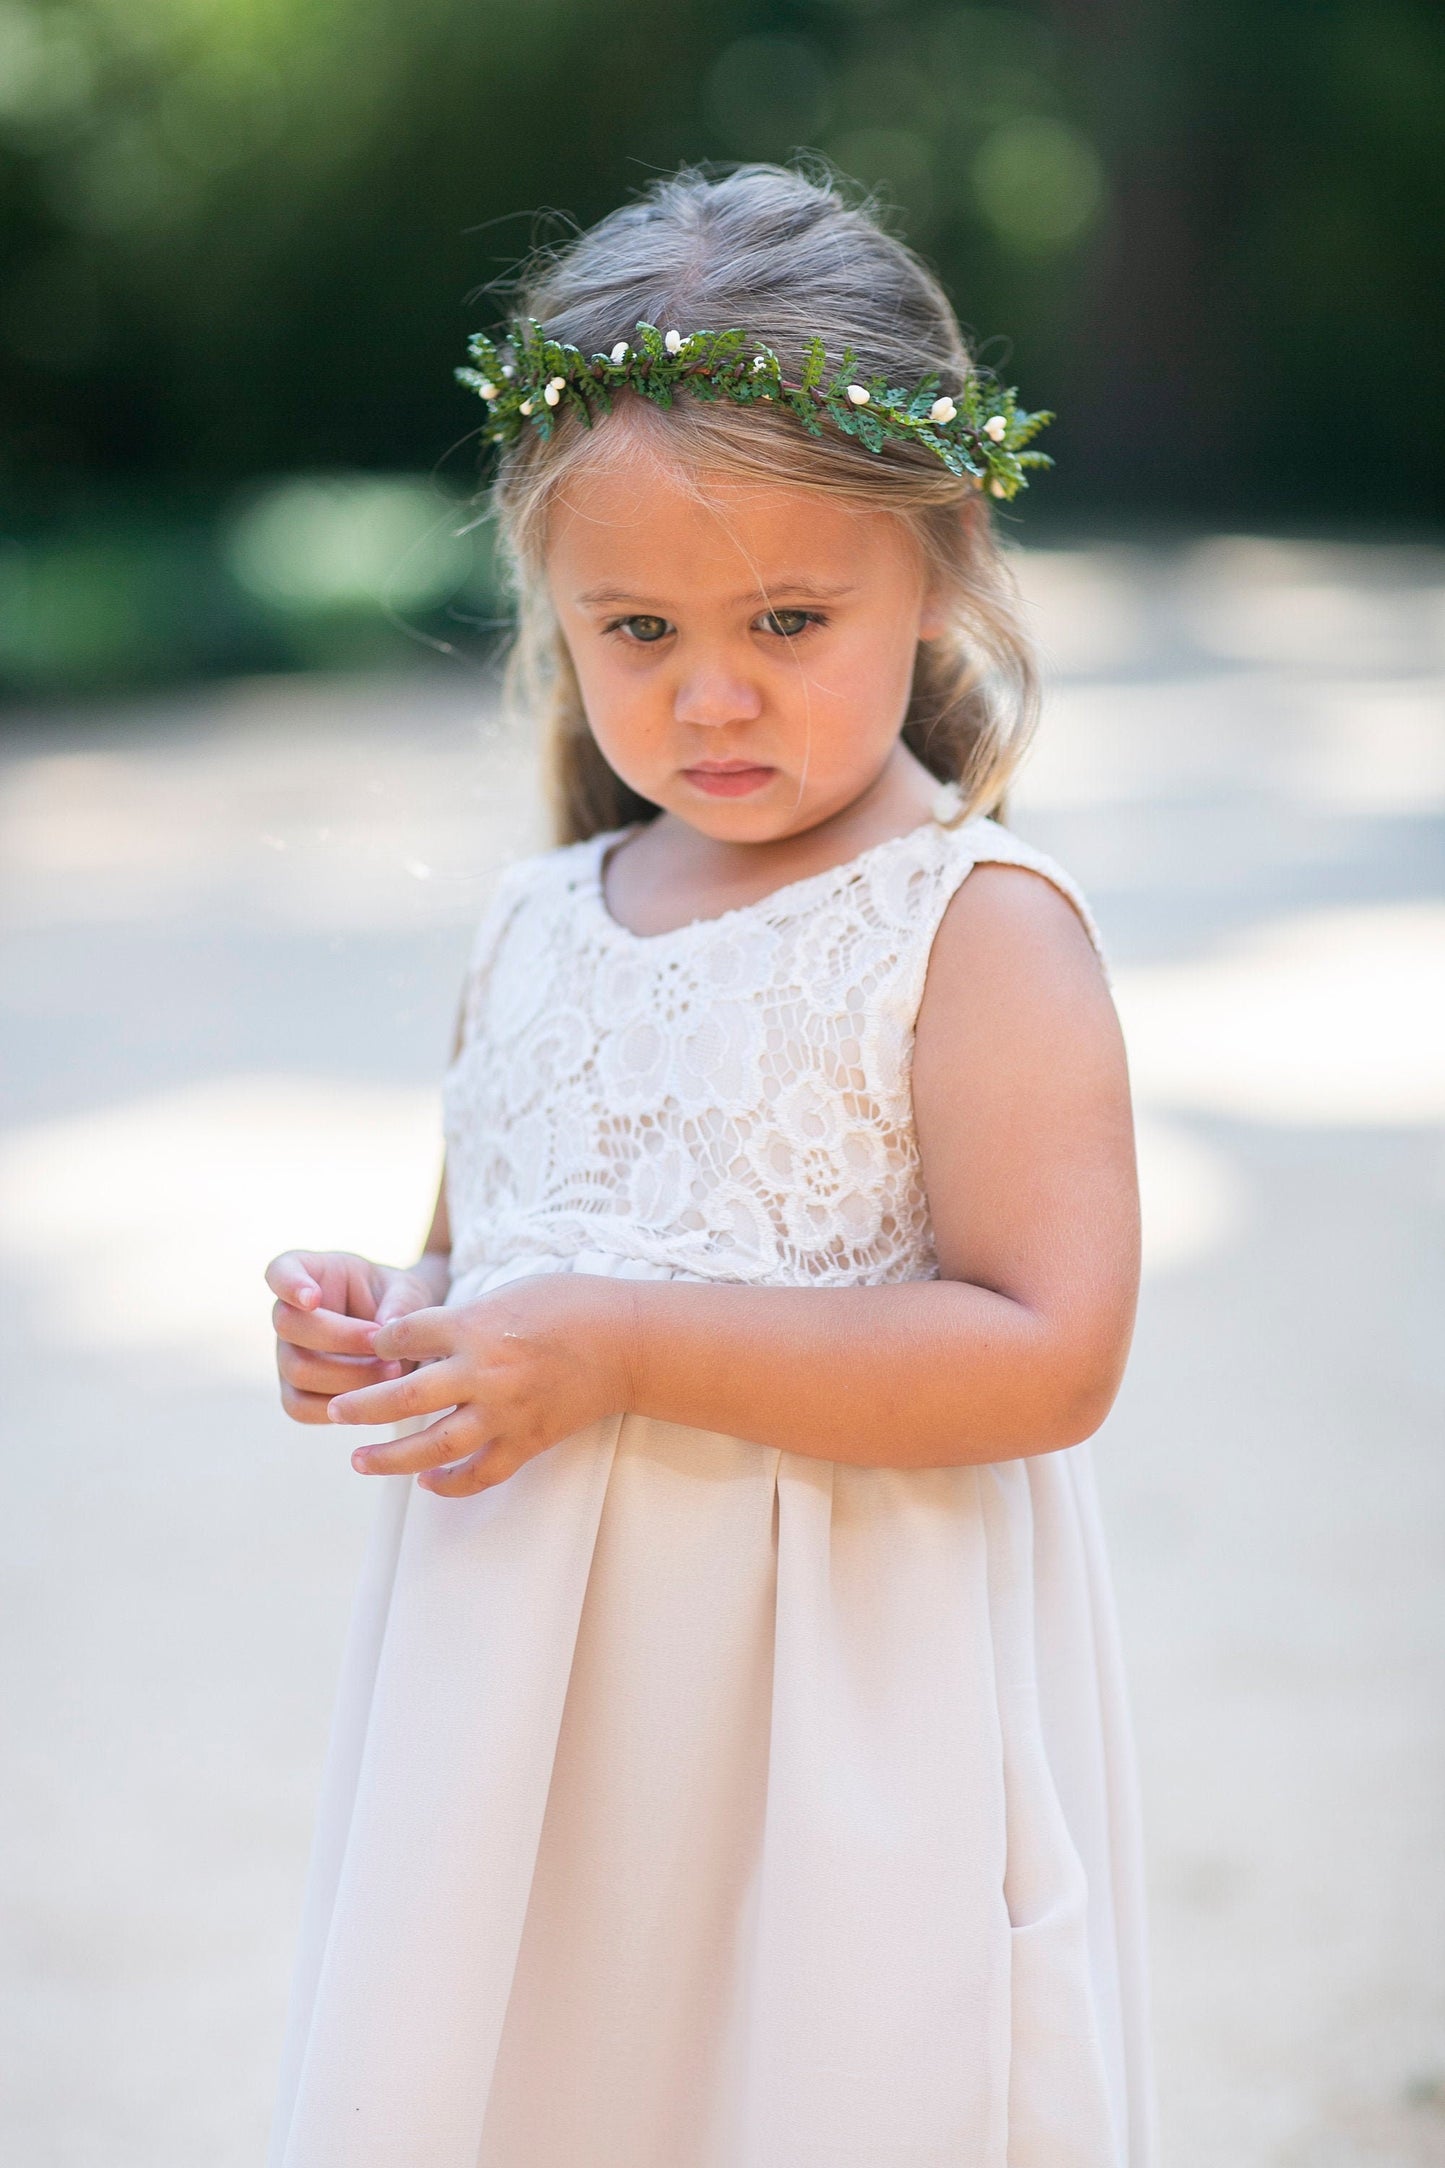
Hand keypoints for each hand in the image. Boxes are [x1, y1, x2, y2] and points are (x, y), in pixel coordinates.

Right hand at [266, 1248, 448, 1425]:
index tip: (312, 1297)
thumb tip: (387, 1328)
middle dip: (339, 1338)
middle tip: (382, 1343)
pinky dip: (338, 1407)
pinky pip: (300, 1407)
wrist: (404, 1339)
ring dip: (347, 1376)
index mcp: (311, 1274)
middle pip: (289, 1325)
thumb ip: (401, 1302)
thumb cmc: (399, 1303)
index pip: (281, 1271)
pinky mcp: (296, 1392)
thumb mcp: (408, 1291)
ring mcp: (288, 1355)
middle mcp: (290, 1315)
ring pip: (297, 1370)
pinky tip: (373, 1399)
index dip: (289, 1284)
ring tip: (392, 1371)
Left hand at [326, 1273, 634, 1495]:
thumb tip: (418, 1340)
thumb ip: (462, 1318)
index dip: (379, 1343)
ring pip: (434, 1445)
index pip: (405, 1336)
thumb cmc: (572, 1303)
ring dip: (390, 1458)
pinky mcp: (529, 1440)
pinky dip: (451, 1483)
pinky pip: (482, 1473)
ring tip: (358, 1461)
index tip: (366, 1349)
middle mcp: (484, 1372)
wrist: (630, 1342)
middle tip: (335, 1412)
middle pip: (404, 1395)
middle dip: (363, 1406)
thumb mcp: (509, 1292)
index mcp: (476, 1326)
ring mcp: (507, 1412)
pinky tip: (428, 1485)